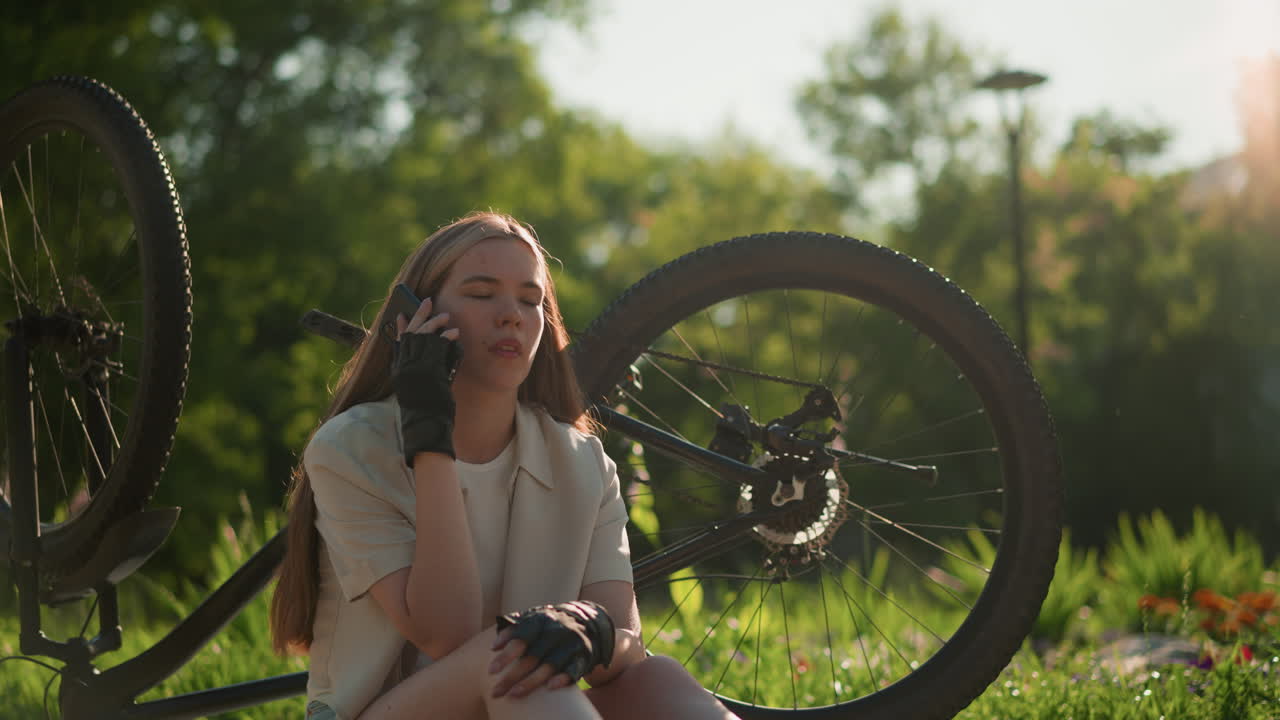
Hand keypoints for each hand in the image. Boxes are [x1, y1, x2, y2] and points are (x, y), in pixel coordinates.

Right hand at [392, 298, 462, 464]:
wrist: (427, 426)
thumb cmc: (427, 409)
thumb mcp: (418, 388)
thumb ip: (421, 369)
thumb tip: (433, 351)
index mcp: (398, 371)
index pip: (397, 342)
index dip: (400, 326)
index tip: (401, 313)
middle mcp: (403, 367)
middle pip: (410, 333)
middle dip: (419, 315)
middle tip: (427, 301)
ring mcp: (415, 369)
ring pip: (423, 337)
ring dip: (435, 324)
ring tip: (446, 317)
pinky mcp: (429, 371)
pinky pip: (437, 348)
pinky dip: (445, 338)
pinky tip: (453, 333)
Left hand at [487, 601, 615, 698]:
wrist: (588, 621)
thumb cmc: (549, 624)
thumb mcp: (533, 619)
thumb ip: (513, 628)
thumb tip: (493, 646)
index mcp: (542, 620)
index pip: (521, 637)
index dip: (506, 654)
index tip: (491, 671)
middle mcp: (557, 630)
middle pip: (532, 656)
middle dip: (512, 676)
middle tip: (496, 692)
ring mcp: (571, 643)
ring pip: (550, 665)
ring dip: (531, 682)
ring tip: (513, 695)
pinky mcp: (583, 656)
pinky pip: (573, 669)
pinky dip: (562, 678)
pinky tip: (550, 688)